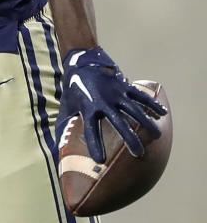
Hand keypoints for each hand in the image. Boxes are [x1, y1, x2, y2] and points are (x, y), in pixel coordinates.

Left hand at [56, 47, 166, 161]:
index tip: (100, 160)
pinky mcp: (124, 85)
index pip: (90, 130)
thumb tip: (60, 145)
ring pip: (134, 109)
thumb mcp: (67, 105)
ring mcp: (115, 93)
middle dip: (129, 139)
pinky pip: (140, 95)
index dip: (95, 145)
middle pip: (119, 122)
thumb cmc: (74, 89)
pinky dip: (151, 104)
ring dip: (146, 123)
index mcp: (87, 108)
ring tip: (157, 137)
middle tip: (140, 153)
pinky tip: (162, 113)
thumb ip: (66, 124)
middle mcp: (103, 101)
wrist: (82, 62)